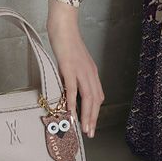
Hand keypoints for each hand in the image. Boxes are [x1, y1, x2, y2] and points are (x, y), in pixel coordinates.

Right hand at [46, 4, 104, 137]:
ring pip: (87, 97)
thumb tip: (71, 93)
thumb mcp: (75, 63)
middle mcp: (90, 73)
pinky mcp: (69, 68)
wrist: (64, 27)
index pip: (97, 96)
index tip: (91, 125)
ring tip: (84, 129)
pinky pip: (73, 88)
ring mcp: (80, 71)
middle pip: (95, 100)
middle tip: (90, 134)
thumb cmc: (67, 44)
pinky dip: (73, 102)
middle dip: (93, 119)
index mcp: (92, 73)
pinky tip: (71, 113)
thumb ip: (76, 77)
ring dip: (86, 115)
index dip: (95, 112)